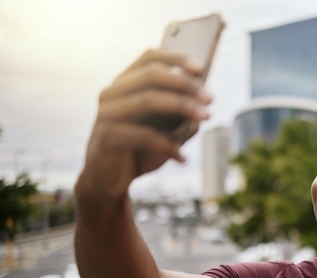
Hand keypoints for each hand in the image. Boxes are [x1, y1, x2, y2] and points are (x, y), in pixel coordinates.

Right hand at [77, 49, 211, 199]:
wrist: (108, 181)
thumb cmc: (139, 151)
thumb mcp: (164, 130)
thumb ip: (180, 116)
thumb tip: (204, 105)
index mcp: (125, 84)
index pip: (149, 57)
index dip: (176, 58)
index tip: (202, 69)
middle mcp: (112, 93)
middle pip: (151, 75)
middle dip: (186, 85)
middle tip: (210, 99)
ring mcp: (106, 113)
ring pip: (148, 100)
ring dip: (182, 107)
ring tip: (205, 119)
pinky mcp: (106, 137)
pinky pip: (143, 135)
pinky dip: (168, 145)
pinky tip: (182, 158)